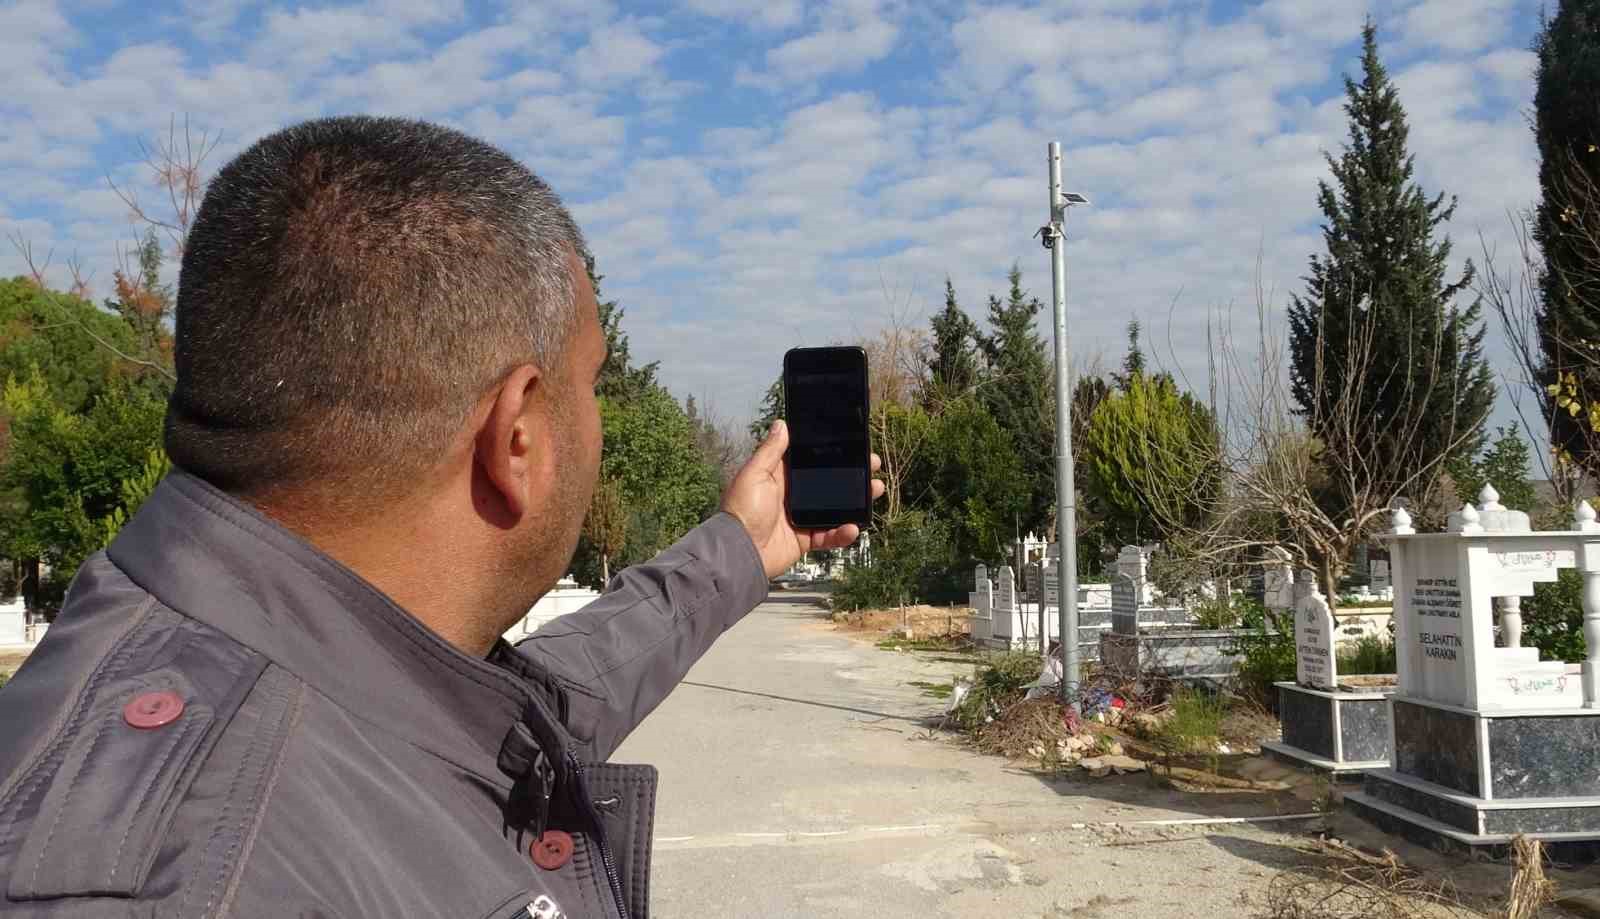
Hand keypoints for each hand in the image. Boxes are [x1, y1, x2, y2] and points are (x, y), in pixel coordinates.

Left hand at [721, 420, 883, 578]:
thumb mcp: (754, 474)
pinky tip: (853, 526)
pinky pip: (830, 535)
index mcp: (780, 476)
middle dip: (852, 475)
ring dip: (856, 501)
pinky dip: (843, 532)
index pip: (811, 461)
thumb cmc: (741, 511)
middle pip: (828, 482)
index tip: (853, 446)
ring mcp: (800, 517)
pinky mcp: (805, 539)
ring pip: (835, 507)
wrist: (739, 552)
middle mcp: (792, 495)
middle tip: (871, 466)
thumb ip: (770, 450)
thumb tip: (781, 424)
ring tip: (874, 490)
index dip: (832, 453)